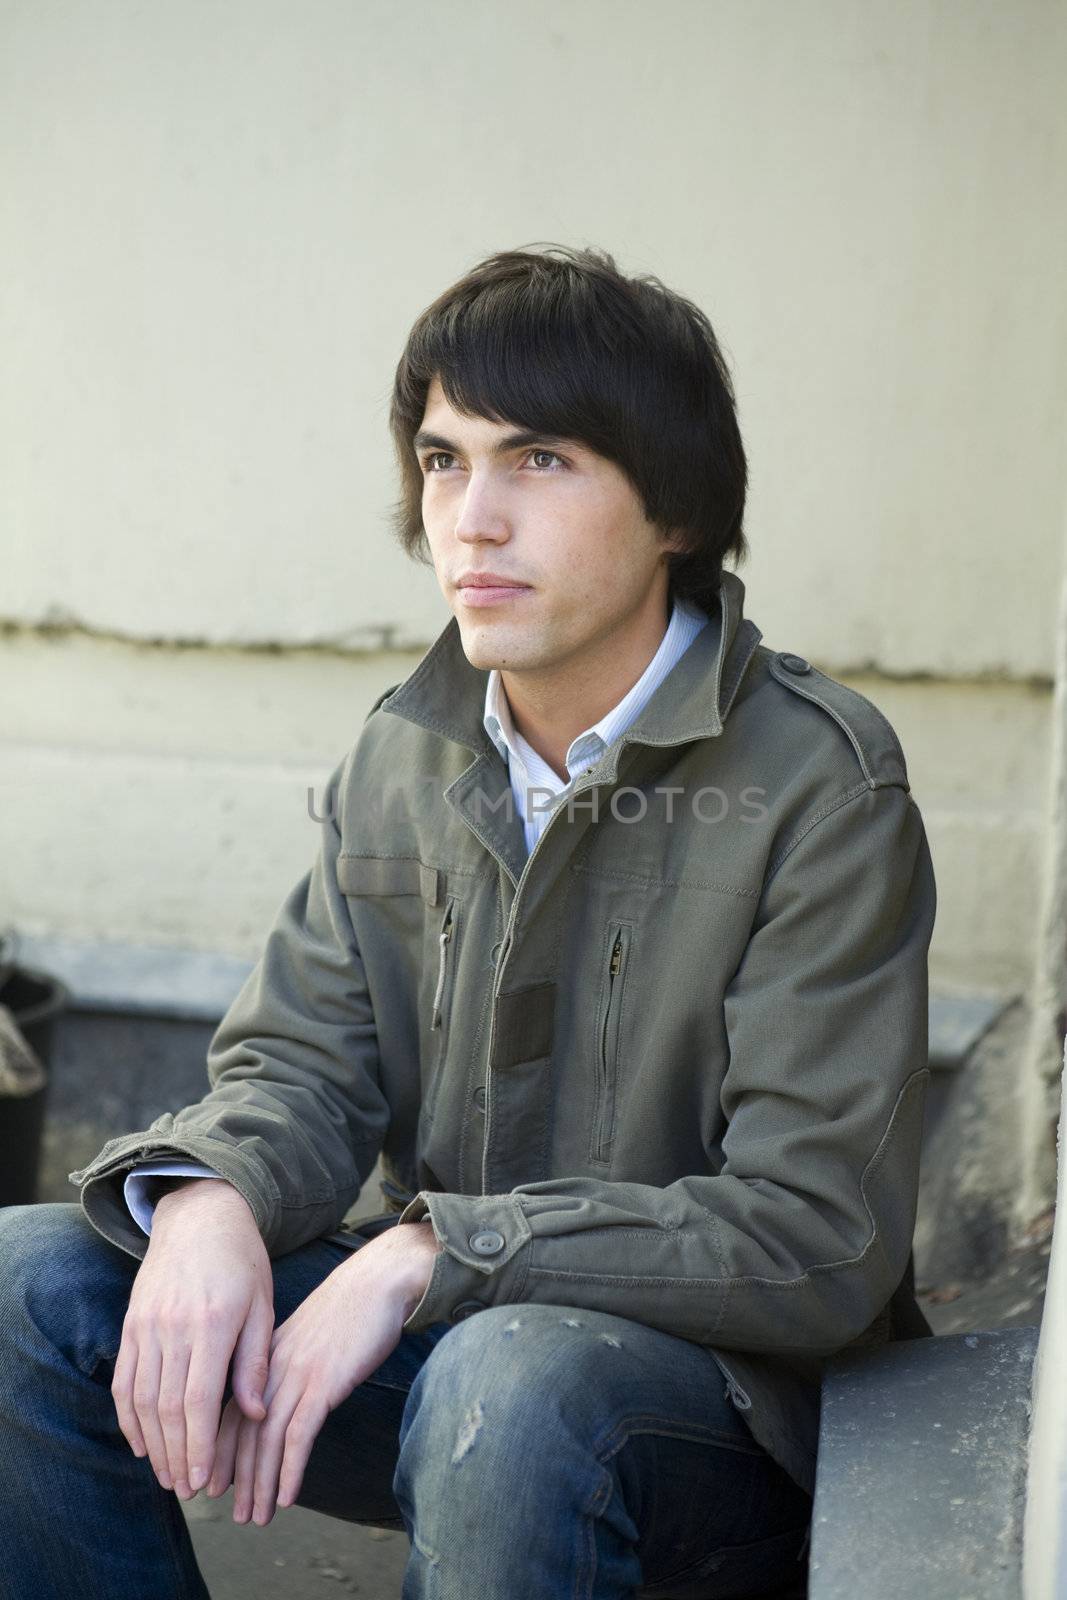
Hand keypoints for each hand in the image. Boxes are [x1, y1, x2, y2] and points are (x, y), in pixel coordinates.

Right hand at [110, 1178, 273, 1498]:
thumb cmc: (242, 1262)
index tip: (204, 1482)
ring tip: (167, 1475)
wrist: (200, 1216)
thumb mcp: (262, 1305)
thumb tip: (256, 1414)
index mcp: (212, 1323)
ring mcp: (147, 1326)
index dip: (199, 1446)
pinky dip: (128, 1417)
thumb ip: (256, 1360)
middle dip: (177, 1456)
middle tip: (188, 1490)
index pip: (199, 1400)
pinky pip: (123, 1380)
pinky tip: (141, 1442)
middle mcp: (173, 1327)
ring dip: (152, 1444)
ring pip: (141, 1400)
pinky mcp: (131, 1324)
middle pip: (167, 1408)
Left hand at [205, 1220, 440, 1524]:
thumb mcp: (310, 1336)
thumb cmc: (352, 1307)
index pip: (231, 1411)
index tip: (216, 1483)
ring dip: (260, 1484)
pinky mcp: (324, 1382)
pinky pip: (300, 1435)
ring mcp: (298, 1374)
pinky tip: (288, 1496)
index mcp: (266, 1355)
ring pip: (267, 1440)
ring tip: (258, 1516)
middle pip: (243, 1432)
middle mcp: (274, 1367)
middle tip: (236, 1515)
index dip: (220, 1451)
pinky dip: (290, 1470)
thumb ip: (290, 1364)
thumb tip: (283, 1398)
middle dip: (237, 1478)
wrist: (380, 1279)